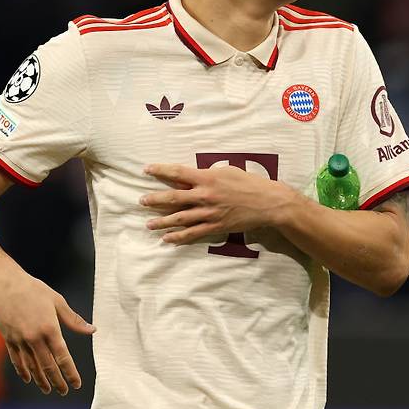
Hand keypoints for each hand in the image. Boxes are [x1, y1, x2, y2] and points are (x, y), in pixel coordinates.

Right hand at [0, 271, 95, 395]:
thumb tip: (92, 330)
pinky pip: (17, 359)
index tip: (76, 384)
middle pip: (47, 365)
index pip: (63, 356)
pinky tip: (29, 378)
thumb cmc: (34, 289)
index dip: (70, 372)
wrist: (5, 284)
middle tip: (63, 391)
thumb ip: (74, 320)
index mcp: (50, 328)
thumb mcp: (58, 301)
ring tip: (48, 389)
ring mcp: (20, 339)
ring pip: (31, 365)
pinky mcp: (8, 338)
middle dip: (56, 380)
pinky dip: (23, 370)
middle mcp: (34, 337)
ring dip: (40, 379)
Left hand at [140, 162, 289, 244]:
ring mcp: (209, 213)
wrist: (267, 203)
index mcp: (207, 178)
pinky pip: (193, 233)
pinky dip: (178, 237)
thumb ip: (207, 174)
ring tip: (148, 224)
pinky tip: (167, 239)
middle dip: (155, 200)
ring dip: (162, 221)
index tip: (146, 169)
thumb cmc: (249, 183)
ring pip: (179, 218)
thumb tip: (191, 176)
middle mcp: (205, 195)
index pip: (177, 173)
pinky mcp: (215, 226)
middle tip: (142, 201)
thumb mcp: (227, 171)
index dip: (160, 170)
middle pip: (173, 198)